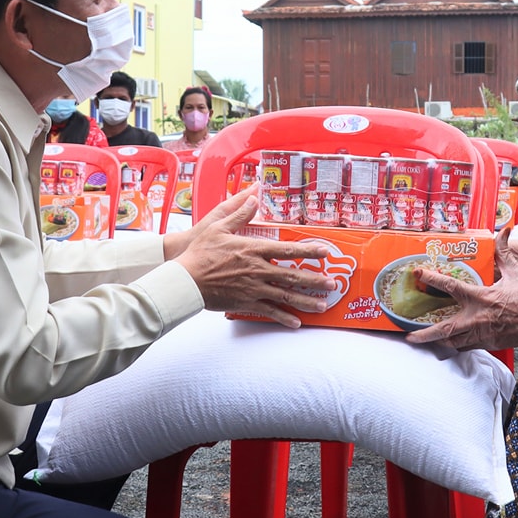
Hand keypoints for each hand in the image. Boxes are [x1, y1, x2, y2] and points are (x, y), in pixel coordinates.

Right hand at [169, 188, 336, 327]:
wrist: (185, 280)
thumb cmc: (199, 252)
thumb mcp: (218, 225)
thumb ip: (239, 211)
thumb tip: (254, 194)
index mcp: (254, 249)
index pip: (288, 250)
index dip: (309, 251)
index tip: (325, 252)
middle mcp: (258, 269)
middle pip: (293, 276)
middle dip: (315, 280)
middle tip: (332, 284)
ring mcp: (253, 288)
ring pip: (285, 296)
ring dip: (306, 301)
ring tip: (322, 305)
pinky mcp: (245, 303)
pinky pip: (269, 311)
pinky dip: (283, 318)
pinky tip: (296, 323)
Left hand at [406, 230, 517, 351]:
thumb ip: (505, 252)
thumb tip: (505, 229)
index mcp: (483, 298)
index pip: (450, 287)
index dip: (431, 279)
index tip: (417, 274)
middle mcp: (479, 319)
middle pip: (445, 330)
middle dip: (424, 335)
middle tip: (408, 335)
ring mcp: (484, 335)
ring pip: (454, 342)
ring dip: (438, 342)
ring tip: (423, 340)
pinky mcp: (491, 344)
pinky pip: (468, 347)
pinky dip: (456, 345)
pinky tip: (449, 343)